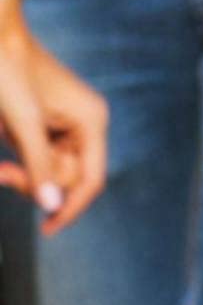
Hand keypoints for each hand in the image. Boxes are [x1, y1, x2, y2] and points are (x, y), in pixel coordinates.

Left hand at [0, 27, 108, 234]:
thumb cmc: (8, 74)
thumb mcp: (21, 123)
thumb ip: (38, 165)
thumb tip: (52, 207)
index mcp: (91, 121)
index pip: (91, 179)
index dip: (72, 207)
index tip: (46, 230)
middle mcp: (86, 124)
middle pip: (70, 177)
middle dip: (38, 182)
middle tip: (3, 173)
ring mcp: (67, 124)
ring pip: (53, 169)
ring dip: (26, 172)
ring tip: (1, 167)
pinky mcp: (47, 124)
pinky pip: (41, 157)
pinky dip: (22, 162)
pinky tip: (6, 157)